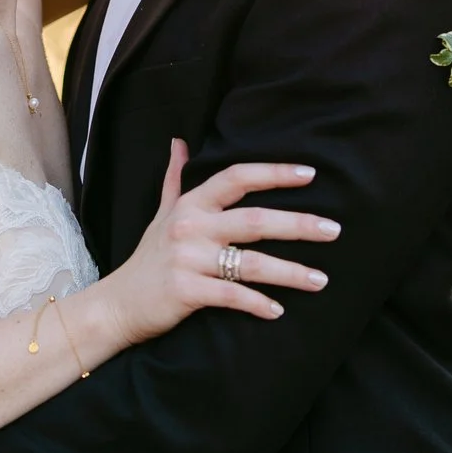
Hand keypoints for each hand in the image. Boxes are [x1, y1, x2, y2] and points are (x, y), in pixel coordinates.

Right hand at [99, 139, 338, 345]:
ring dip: (290, 272)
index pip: (237, 178)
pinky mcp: (186, 291)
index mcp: (191, 204)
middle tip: (334, 230)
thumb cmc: (148, 258)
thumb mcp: (162, 214)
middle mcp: (190, 227)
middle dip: (298, 225)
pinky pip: (232, 296)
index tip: (310, 175)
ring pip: (250, 263)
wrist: (117, 304)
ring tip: (321, 280)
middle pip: (255, 220)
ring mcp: (187, 259)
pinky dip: (258, 304)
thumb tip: (179, 142)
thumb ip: (175, 180)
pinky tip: (278, 311)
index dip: (274, 173)